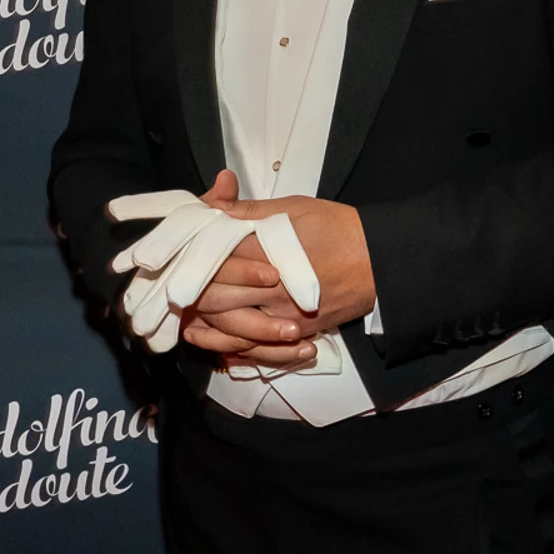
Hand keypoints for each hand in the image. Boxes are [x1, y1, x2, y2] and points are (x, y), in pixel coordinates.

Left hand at [182, 180, 377, 370]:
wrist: (381, 262)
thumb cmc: (338, 229)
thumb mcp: (294, 209)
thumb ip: (249, 211)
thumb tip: (215, 205)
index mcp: (266, 252)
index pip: (214, 259)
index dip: (190, 259)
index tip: (175, 256)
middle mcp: (271, 289)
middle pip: (216, 298)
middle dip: (191, 294)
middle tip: (172, 289)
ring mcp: (285, 315)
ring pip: (232, 328)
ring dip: (206, 325)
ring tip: (185, 318)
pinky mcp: (299, 332)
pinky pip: (258, 348)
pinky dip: (233, 348)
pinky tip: (216, 343)